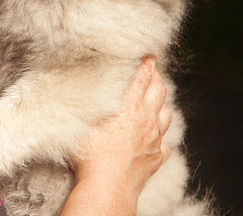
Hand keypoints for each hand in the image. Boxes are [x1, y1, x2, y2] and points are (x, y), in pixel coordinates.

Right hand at [61, 56, 171, 215]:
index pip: (143, 77)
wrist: (107, 187)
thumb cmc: (90, 154)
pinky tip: (155, 140)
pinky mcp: (155, 159)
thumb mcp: (82, 121)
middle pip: (160, 91)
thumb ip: (84, 103)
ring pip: (167, 116)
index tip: (150, 55)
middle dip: (157, 79)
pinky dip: (161, 139)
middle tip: (153, 73)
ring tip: (155, 103)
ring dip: (162, 106)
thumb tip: (75, 88)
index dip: (147, 64)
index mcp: (129, 107)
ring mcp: (153, 140)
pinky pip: (164, 145)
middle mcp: (146, 120)